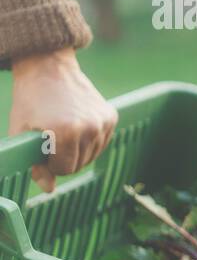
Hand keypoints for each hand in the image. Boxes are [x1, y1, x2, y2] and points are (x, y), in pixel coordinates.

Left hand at [7, 48, 117, 192]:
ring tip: (64, 130)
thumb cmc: (30, 101)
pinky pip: (101, 143)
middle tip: (51, 139)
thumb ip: (34, 164)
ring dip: (77, 150)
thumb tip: (48, 189)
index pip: (64, 169)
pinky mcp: (111, 117)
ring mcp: (102, 122)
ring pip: (92, 155)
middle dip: (64, 158)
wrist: (48, 69)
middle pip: (79, 165)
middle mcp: (88, 128)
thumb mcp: (22, 133)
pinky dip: (89, 140)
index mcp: (64, 133)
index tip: (42, 148)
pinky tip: (77, 125)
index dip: (50, 163)